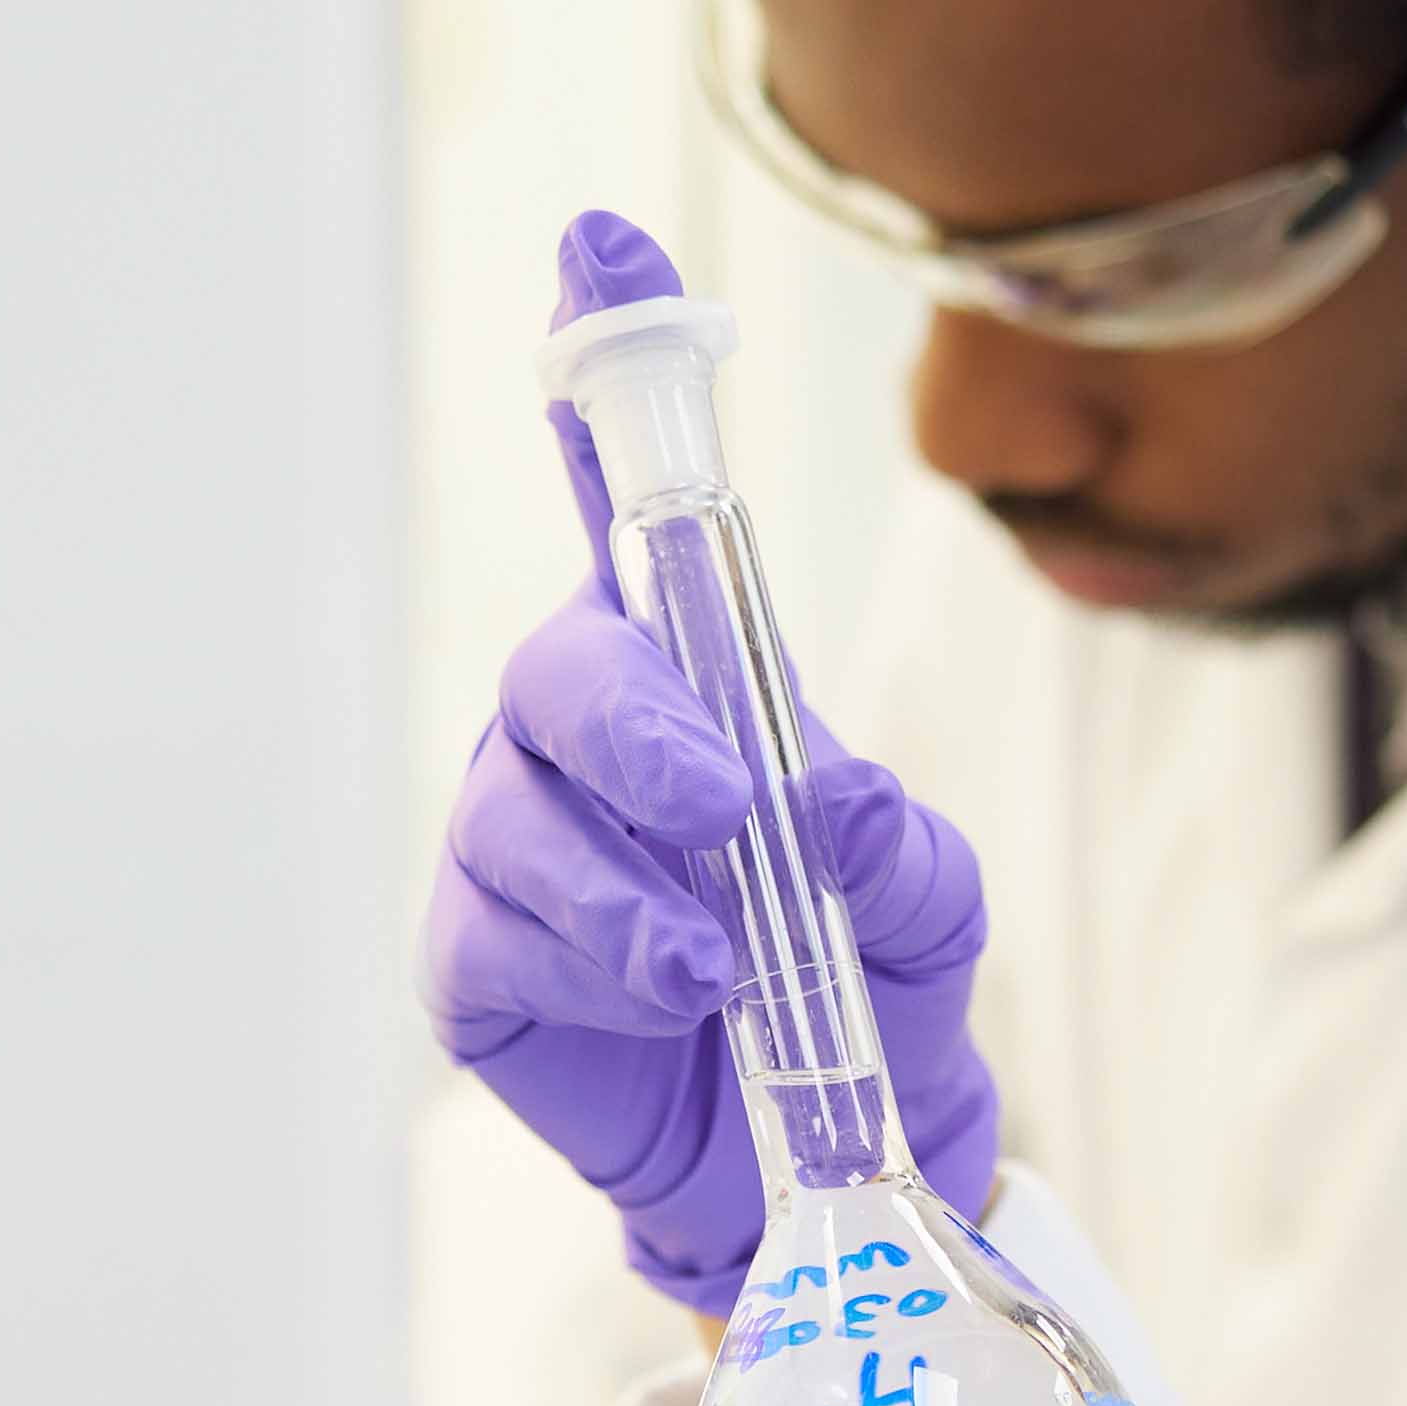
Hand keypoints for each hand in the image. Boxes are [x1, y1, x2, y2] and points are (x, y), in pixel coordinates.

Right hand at [420, 215, 1000, 1298]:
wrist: (822, 1164)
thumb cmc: (868, 990)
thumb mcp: (929, 907)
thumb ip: (901, 847)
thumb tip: (831, 796)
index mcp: (691, 672)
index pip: (635, 496)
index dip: (607, 363)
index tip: (603, 241)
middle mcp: (584, 732)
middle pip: (565, 661)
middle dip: (640, 727)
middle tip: (730, 809)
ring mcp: (516, 837)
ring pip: (519, 808)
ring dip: (629, 881)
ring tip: (725, 963)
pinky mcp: (477, 956)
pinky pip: (493, 927)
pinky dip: (592, 956)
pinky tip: (673, 993)